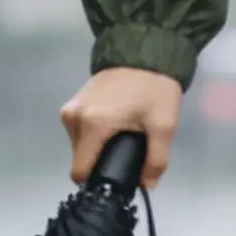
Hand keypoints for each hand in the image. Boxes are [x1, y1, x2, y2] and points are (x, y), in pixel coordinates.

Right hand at [59, 68, 182, 188]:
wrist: (145, 49)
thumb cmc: (154, 87)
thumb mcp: (164, 126)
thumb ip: (156, 160)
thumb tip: (147, 186)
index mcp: (92, 125)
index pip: (80, 170)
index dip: (98, 180)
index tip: (117, 178)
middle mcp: (74, 117)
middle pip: (81, 158)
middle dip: (101, 161)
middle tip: (127, 153)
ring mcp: (71, 108)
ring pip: (80, 145)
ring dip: (98, 147)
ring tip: (122, 137)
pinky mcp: (74, 101)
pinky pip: (80, 130)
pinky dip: (94, 134)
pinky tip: (114, 126)